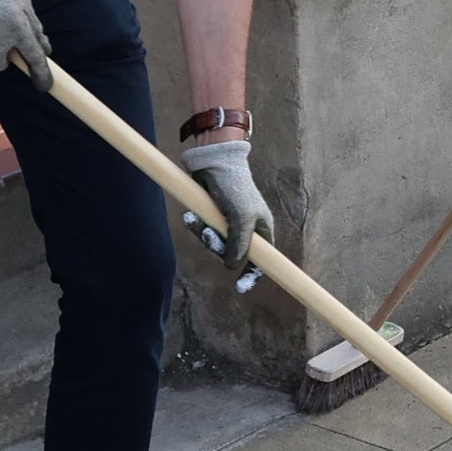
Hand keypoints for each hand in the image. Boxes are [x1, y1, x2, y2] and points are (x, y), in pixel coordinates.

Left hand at [175, 135, 269, 273]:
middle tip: (209, 235)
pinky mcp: (212, 216)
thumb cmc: (234, 188)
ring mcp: (228, 222)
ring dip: (203, 235)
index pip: (262, 260)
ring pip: (215, 243)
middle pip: (232, 254)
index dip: (252, 274)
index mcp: (261, 228)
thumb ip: (239, 245)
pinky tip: (189, 216)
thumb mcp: (241, 218)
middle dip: (217, 247)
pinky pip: (203, 231)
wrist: (213, 162)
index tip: (240, 288)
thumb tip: (232, 268)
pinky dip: (195, 226)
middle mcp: (246, 227)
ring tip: (195, 220)